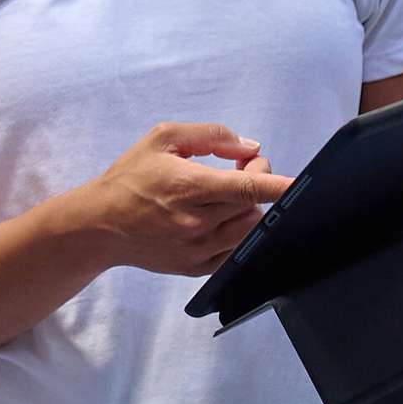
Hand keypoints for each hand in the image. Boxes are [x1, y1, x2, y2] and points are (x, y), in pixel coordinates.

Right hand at [92, 121, 292, 277]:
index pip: (247, 188)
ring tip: (227, 193)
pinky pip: (236, 252)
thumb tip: (249, 146)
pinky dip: (238, 232)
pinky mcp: (196, 268)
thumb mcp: (162, 138)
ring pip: (249, 230)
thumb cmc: (130, 177)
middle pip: (253, 206)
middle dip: (256, 181)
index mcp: (189, 187)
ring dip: (248, 208)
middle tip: (240, 168)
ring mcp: (197, 249)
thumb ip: (210, 136)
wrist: (100, 223)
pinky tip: (220, 217)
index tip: (302, 185)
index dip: (278, 185)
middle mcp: (196, 222)